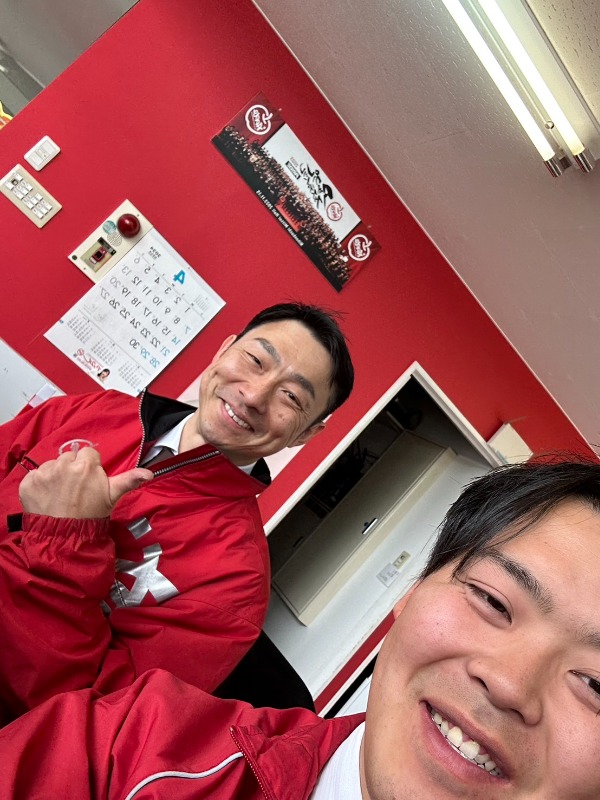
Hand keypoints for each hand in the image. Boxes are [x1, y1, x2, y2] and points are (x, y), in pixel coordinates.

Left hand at [19, 446, 152, 518]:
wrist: (64, 537)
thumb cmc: (91, 515)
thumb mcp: (112, 496)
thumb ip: (129, 480)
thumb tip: (150, 473)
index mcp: (85, 465)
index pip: (87, 454)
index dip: (89, 467)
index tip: (89, 481)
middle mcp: (63, 464)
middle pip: (68, 457)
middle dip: (72, 469)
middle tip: (75, 489)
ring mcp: (43, 473)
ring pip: (51, 465)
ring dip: (55, 475)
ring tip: (60, 494)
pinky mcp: (28, 482)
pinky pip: (34, 475)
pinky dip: (39, 484)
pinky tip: (47, 497)